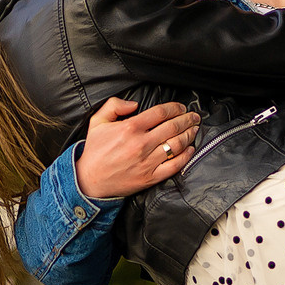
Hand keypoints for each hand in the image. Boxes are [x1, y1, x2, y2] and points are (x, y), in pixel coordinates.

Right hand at [77, 97, 198, 198]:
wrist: (90, 180)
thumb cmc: (95, 151)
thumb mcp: (97, 122)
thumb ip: (114, 105)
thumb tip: (134, 104)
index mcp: (130, 127)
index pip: (161, 112)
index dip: (175, 108)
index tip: (181, 107)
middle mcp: (141, 143)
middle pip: (173, 127)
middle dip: (187, 119)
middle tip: (194, 116)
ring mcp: (148, 161)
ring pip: (176, 144)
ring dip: (189, 134)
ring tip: (194, 129)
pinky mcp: (151, 177)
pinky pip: (174, 165)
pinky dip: (186, 156)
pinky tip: (190, 149)